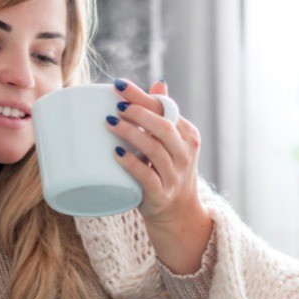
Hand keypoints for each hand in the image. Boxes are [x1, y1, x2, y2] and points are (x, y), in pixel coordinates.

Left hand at [106, 78, 211, 272]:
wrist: (178, 214)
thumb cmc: (167, 171)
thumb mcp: (170, 143)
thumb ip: (163, 115)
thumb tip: (158, 84)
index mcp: (188, 136)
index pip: (167, 109)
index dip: (142, 96)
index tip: (119, 85)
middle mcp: (185, 154)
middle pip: (164, 126)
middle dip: (138, 113)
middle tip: (116, 106)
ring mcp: (174, 176)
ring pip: (155, 150)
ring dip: (131, 134)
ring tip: (110, 123)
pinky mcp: (161, 195)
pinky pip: (146, 177)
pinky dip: (131, 163)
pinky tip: (116, 154)